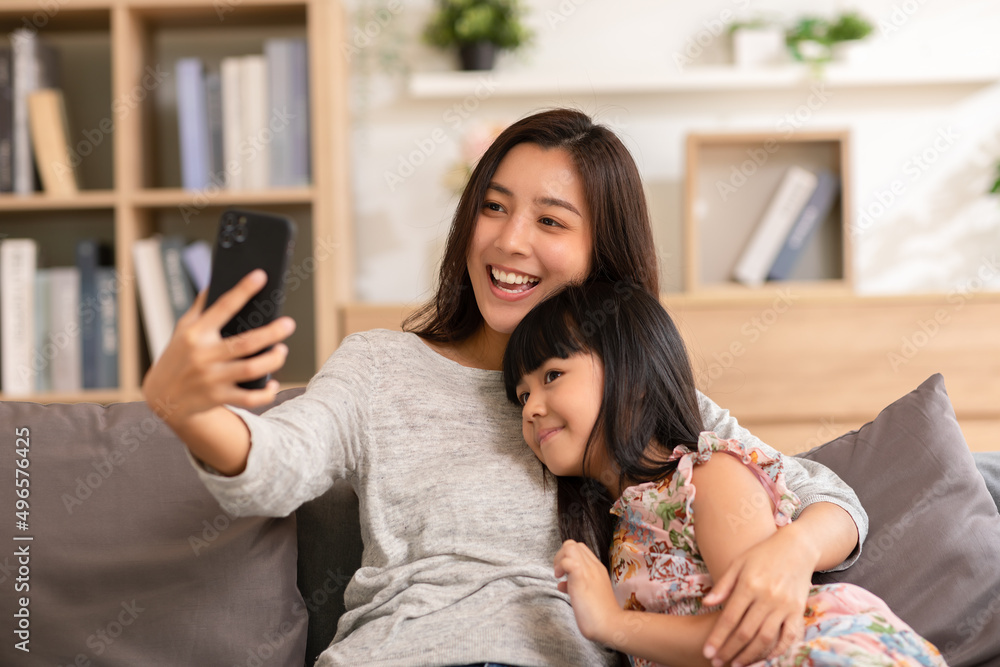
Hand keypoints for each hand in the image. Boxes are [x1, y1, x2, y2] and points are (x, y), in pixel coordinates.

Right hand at [141, 269, 295, 426]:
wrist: (162, 398)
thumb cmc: (178, 357)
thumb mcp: (182, 330)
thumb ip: (200, 308)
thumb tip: (215, 281)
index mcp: (195, 334)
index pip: (222, 307)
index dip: (242, 290)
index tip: (261, 276)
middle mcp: (203, 355)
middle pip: (245, 342)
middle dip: (271, 333)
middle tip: (288, 324)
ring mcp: (211, 378)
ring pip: (251, 369)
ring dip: (272, 360)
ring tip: (282, 350)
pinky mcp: (218, 397)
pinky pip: (248, 398)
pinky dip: (265, 394)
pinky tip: (273, 384)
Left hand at [553, 539, 621, 644]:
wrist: (610, 625)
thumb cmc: (599, 614)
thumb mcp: (587, 594)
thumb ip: (576, 585)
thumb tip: (562, 584)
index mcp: (597, 569)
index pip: (581, 549)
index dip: (569, 557)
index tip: (565, 574)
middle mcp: (594, 566)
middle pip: (574, 544)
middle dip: (561, 555)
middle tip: (560, 573)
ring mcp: (588, 570)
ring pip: (570, 546)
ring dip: (559, 559)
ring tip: (559, 575)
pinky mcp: (581, 577)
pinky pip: (567, 561)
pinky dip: (560, 568)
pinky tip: (560, 581)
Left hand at [701, 525, 812, 666]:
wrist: (797, 547)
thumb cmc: (762, 553)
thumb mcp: (738, 563)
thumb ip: (723, 585)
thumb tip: (705, 604)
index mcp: (749, 584)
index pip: (729, 618)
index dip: (717, 638)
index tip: (707, 652)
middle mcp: (767, 597)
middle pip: (745, 632)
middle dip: (729, 650)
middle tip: (717, 663)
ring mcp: (785, 605)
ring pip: (765, 638)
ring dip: (750, 655)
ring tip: (736, 665)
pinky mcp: (798, 610)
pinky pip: (788, 637)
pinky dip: (777, 650)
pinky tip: (764, 658)